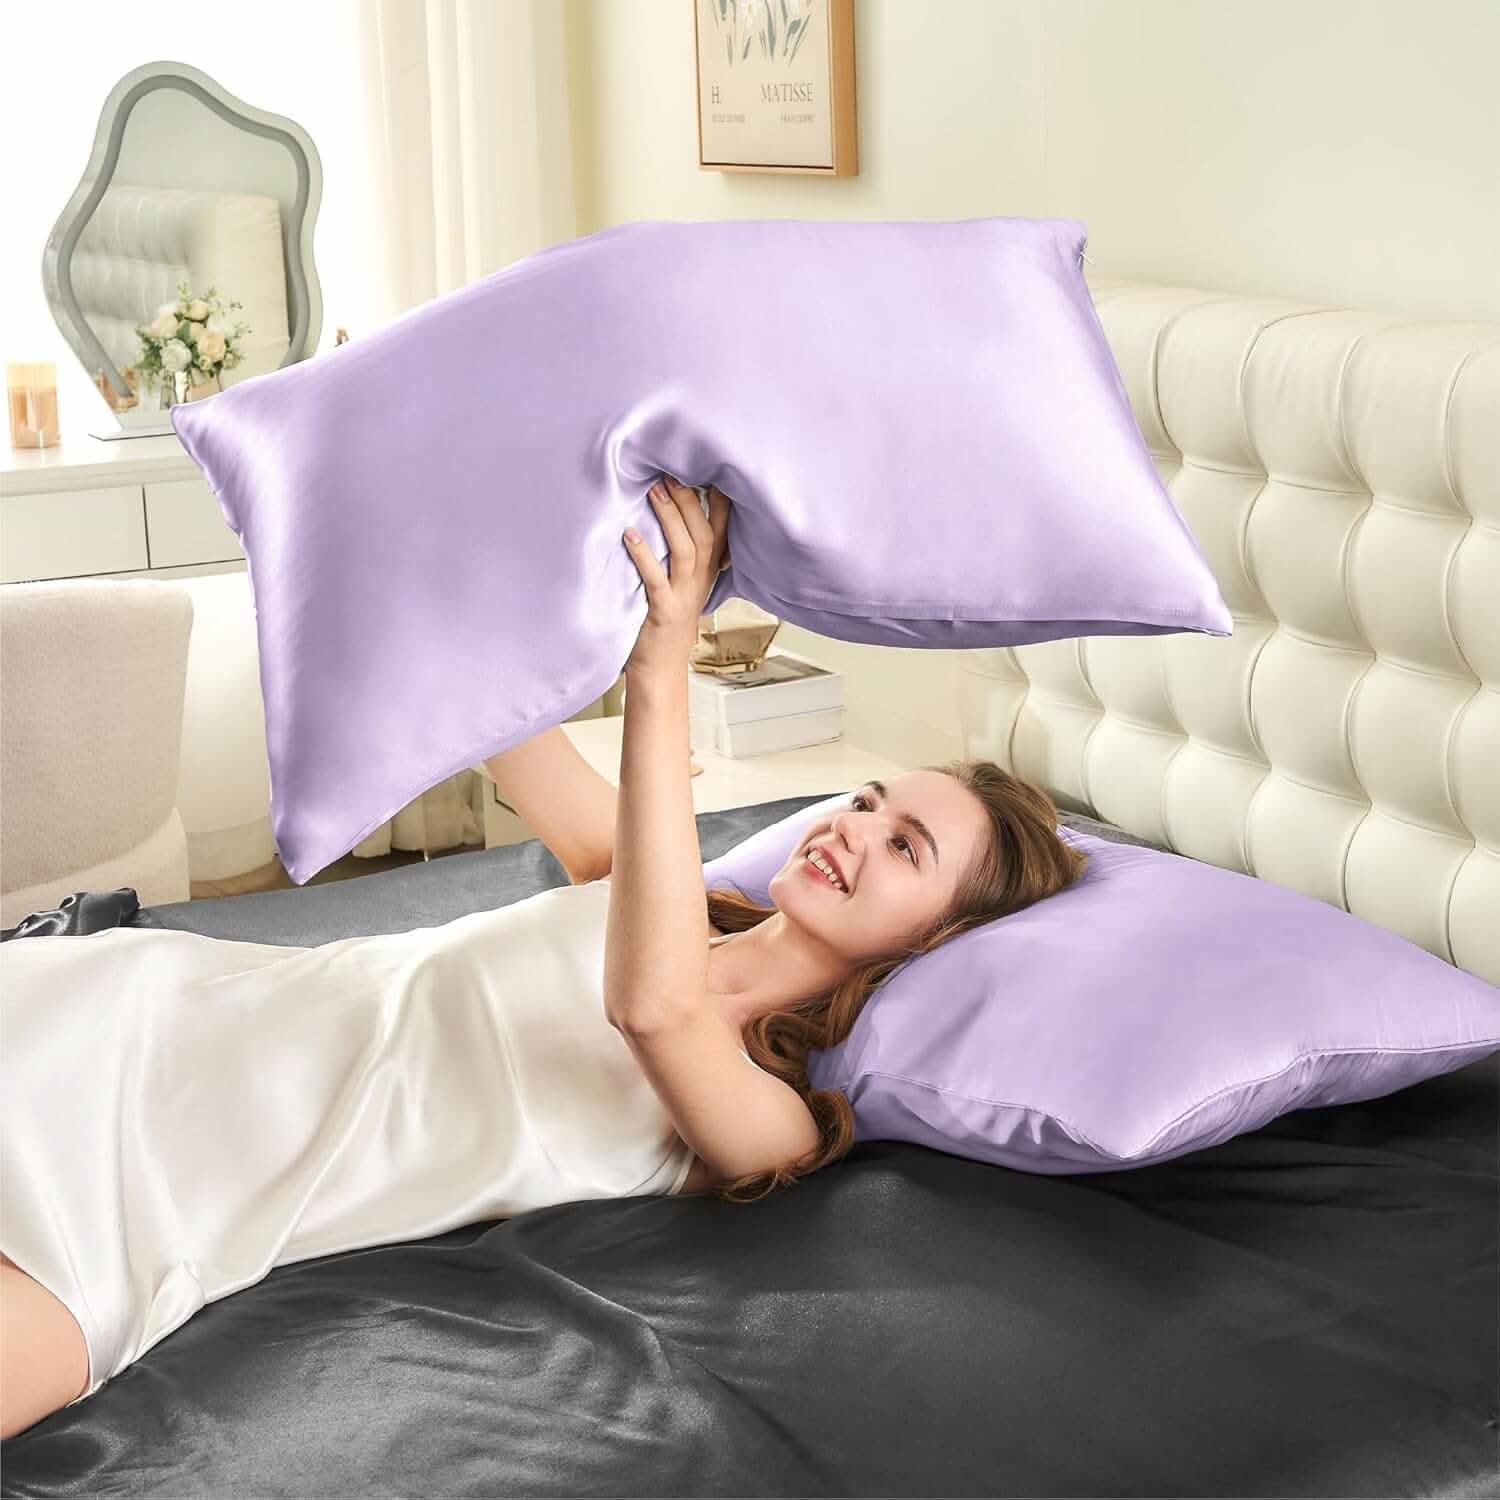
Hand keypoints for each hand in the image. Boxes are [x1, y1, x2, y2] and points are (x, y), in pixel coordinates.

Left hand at [623, 476, 730, 677]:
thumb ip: (683, 552)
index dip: (721, 500)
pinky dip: (643, 555)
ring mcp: (683, 596)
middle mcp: (700, 581)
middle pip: (704, 533)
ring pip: (686, 550)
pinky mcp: (663, 611)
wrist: (660, 670)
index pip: (723, 529)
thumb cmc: (664, 623)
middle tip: (670, 470)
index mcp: (707, 571)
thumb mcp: (683, 583)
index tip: (710, 467)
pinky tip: (630, 535)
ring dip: (670, 518)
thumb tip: (668, 506)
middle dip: (690, 500)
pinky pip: (655, 579)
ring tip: (655, 490)